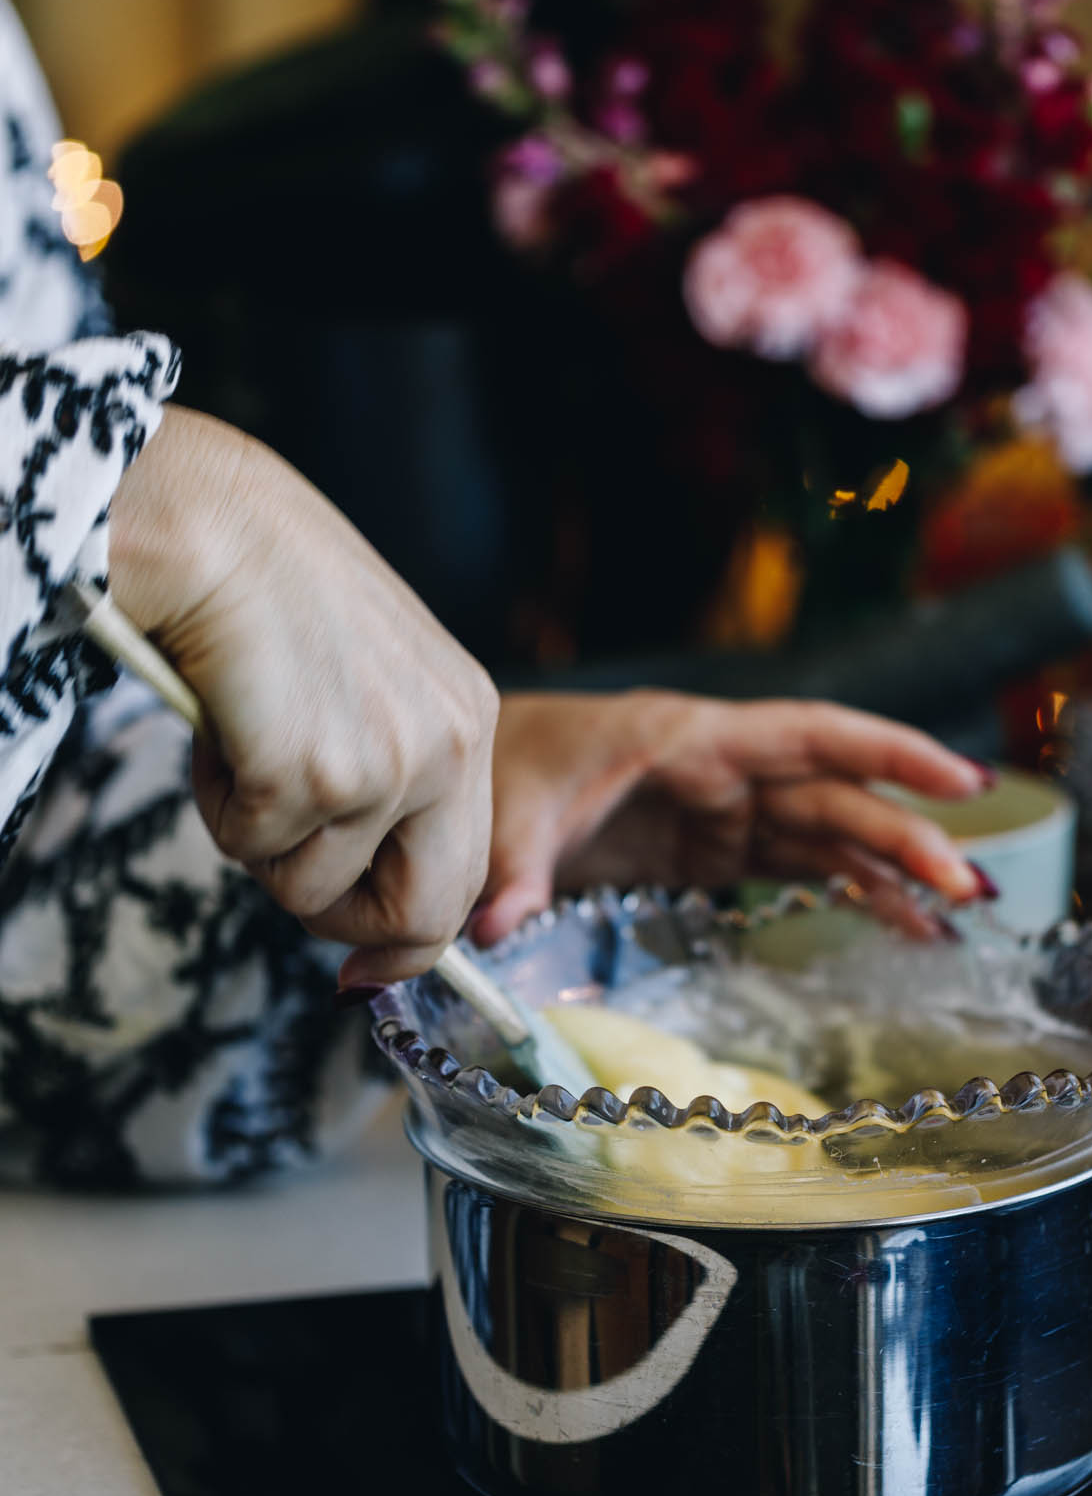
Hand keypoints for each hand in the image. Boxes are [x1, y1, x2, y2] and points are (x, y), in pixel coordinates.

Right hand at [109, 407, 498, 986]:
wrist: (216, 525)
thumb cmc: (273, 590)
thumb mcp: (369, 682)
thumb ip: (384, 771)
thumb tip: (354, 895)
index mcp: (471, 718)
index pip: (465, 875)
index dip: (408, 940)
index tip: (362, 970)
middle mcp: (450, 746)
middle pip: (422, 914)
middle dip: (342, 924)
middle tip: (285, 881)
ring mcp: (387, 765)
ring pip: (308, 886)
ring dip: (256, 835)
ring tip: (244, 740)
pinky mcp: (314, 774)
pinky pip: (250, 849)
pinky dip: (218, 801)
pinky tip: (222, 725)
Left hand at [471, 689, 989, 944]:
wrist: (485, 772)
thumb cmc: (504, 770)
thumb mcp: (504, 818)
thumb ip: (511, 872)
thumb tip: (492, 929)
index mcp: (688, 739)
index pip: (809, 736)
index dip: (888, 753)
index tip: (959, 779)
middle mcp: (724, 769)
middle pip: (835, 795)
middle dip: (906, 836)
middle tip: (972, 888)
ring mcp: (727, 809)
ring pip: (832, 832)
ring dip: (896, 869)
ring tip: (961, 913)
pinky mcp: (717, 849)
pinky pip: (801, 866)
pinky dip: (855, 892)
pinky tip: (908, 926)